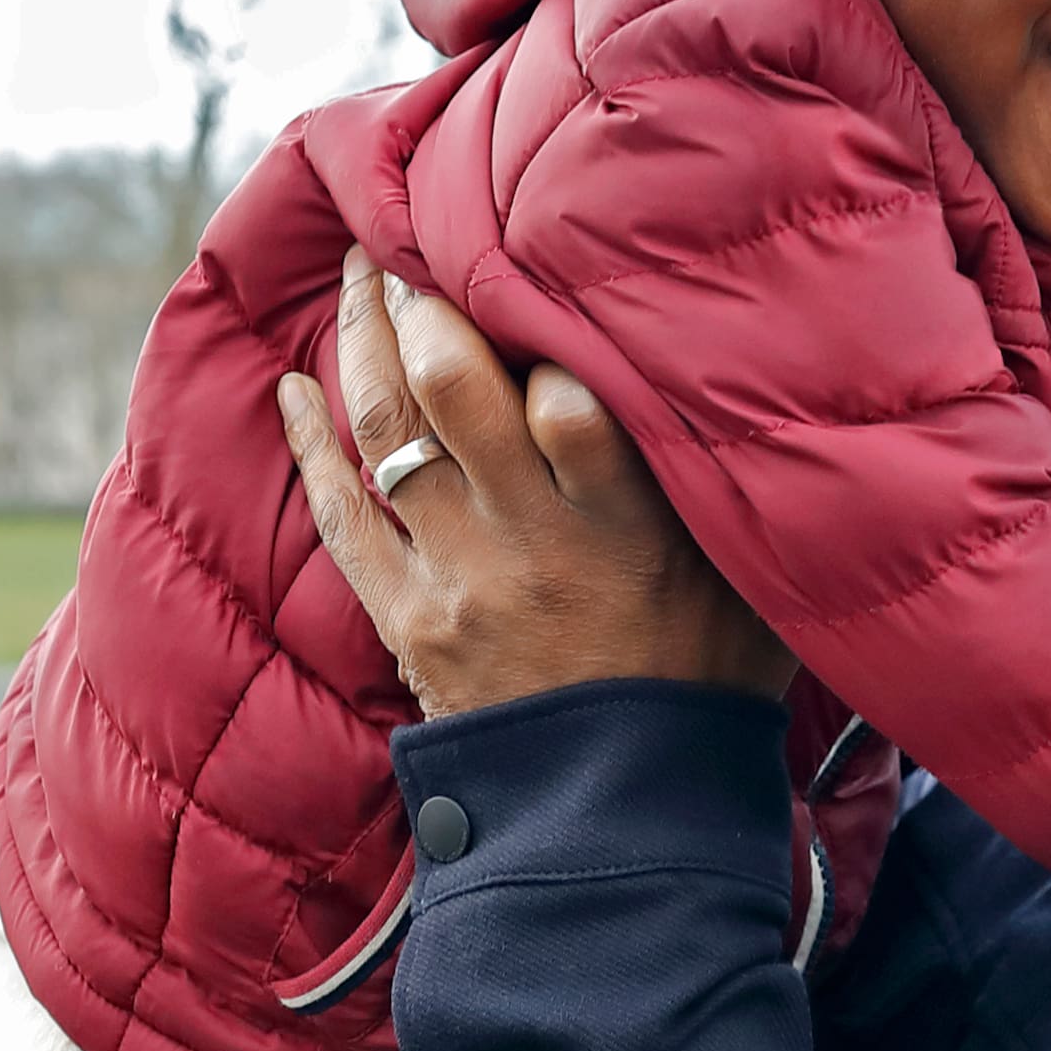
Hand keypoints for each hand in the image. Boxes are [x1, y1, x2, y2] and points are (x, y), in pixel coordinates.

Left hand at [277, 249, 794, 717]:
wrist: (622, 816)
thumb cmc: (704, 681)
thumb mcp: (750, 577)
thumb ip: (734, 482)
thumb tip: (758, 373)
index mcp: (622, 525)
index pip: (569, 403)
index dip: (541, 326)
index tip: (525, 263)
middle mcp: (530, 540)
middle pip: (454, 391)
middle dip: (424, 297)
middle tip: (412, 234)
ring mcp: (458, 578)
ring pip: (388, 433)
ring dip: (363, 342)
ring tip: (360, 273)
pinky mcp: (407, 620)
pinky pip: (342, 517)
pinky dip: (310, 446)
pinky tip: (292, 386)